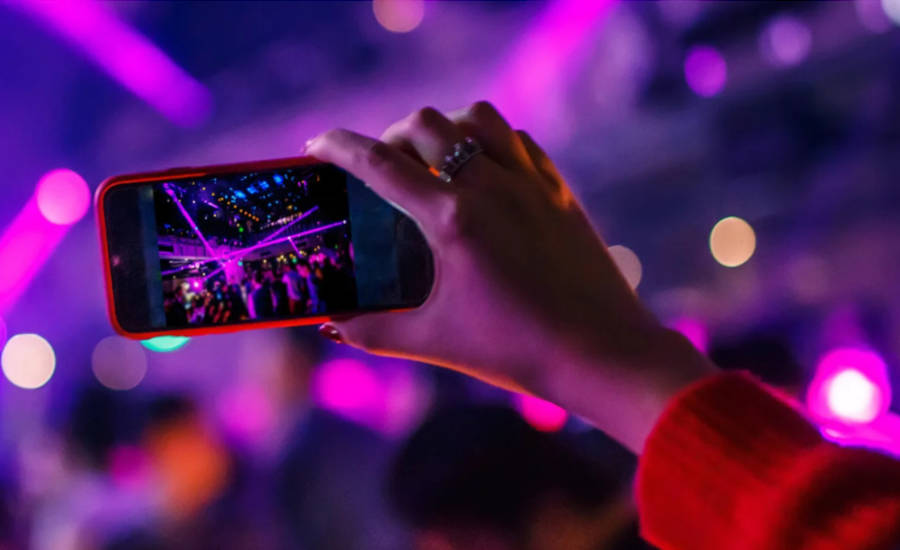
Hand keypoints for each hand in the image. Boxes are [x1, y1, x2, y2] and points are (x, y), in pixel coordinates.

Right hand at [306, 102, 715, 451]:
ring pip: (477, 117)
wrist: (602, 354)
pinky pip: (518, 140)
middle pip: (425, 124)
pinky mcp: (558, 190)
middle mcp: (491, 185)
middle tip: (381, 168)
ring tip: (432, 159)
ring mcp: (530, 181)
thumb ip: (374, 331)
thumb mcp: (435, 341)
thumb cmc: (516, 351)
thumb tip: (332, 325)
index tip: (315, 145)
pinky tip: (484, 171)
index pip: (380, 163)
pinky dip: (490, 141)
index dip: (338, 147)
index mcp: (453, 218)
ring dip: (444, 126)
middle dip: (391, 136)